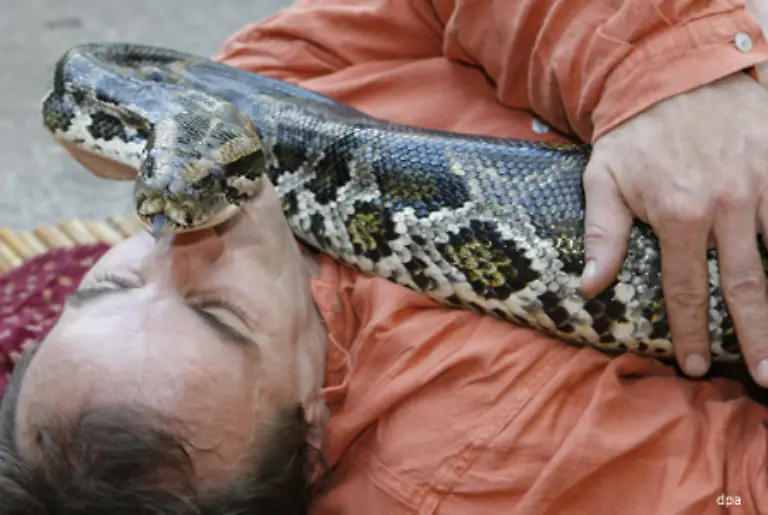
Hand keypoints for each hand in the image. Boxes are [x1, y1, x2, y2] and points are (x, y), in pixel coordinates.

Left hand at [580, 72, 767, 385]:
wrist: (674, 73)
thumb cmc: (634, 134)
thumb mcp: (603, 181)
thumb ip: (601, 236)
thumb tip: (588, 289)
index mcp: (679, 215)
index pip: (685, 290)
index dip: (691, 333)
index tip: (694, 368)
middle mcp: (726, 205)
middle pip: (746, 287)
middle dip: (756, 338)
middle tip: (765, 378)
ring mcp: (762, 183)